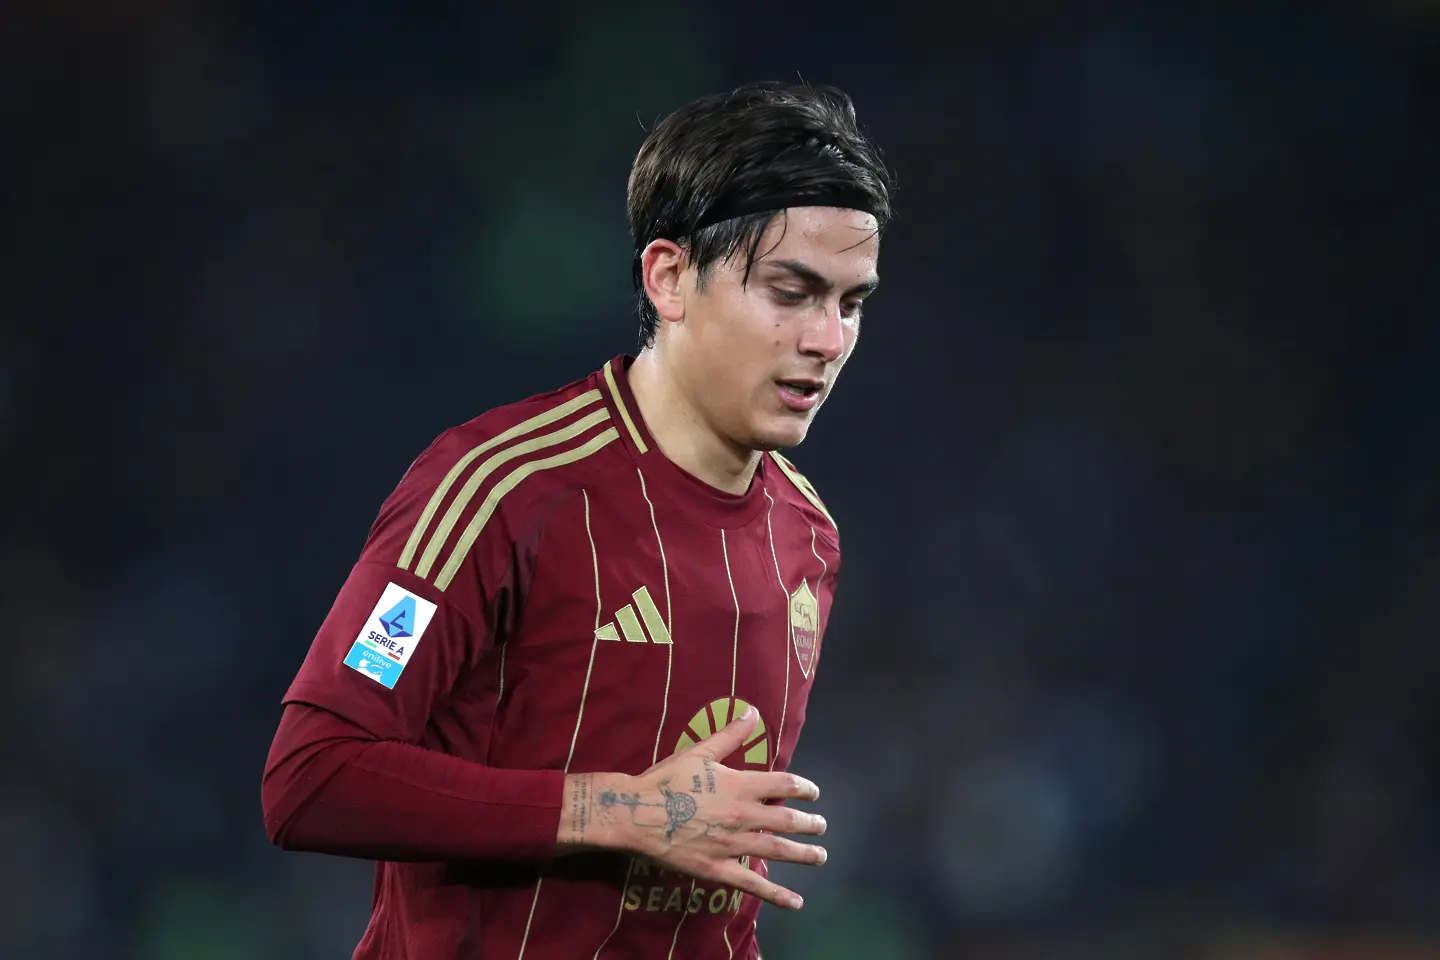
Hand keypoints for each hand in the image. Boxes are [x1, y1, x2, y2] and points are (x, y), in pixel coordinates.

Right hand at [558, 707, 826, 909]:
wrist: (635, 813)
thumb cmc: (665, 780)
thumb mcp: (699, 751)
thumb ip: (730, 735)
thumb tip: (753, 712)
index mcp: (739, 785)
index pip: (783, 784)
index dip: (803, 788)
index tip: (813, 793)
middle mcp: (742, 815)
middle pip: (786, 820)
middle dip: (808, 823)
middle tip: (822, 826)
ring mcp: (732, 844)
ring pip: (777, 850)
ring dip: (803, 853)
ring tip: (820, 856)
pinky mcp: (718, 869)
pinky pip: (753, 884)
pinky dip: (777, 894)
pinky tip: (796, 901)